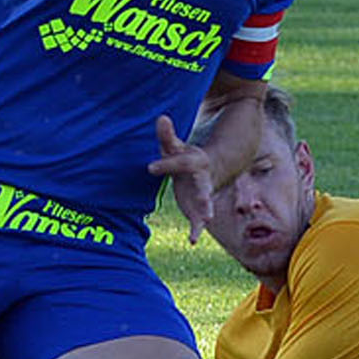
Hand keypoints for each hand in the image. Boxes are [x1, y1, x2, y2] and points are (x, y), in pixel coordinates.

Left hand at [148, 113, 213, 243]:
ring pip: (206, 204)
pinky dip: (196, 231)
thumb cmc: (185, 157)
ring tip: (207, 220)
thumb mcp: (175, 146)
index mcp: (195, 163)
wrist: (208, 170)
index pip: (180, 163)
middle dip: (203, 193)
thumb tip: (161, 117)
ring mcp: (203, 195)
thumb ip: (167, 135)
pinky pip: (199, 221)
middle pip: (203, 186)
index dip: (165, 165)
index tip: (149, 167)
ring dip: (206, 212)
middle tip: (205, 199)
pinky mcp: (199, 209)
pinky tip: (192, 241)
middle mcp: (202, 181)